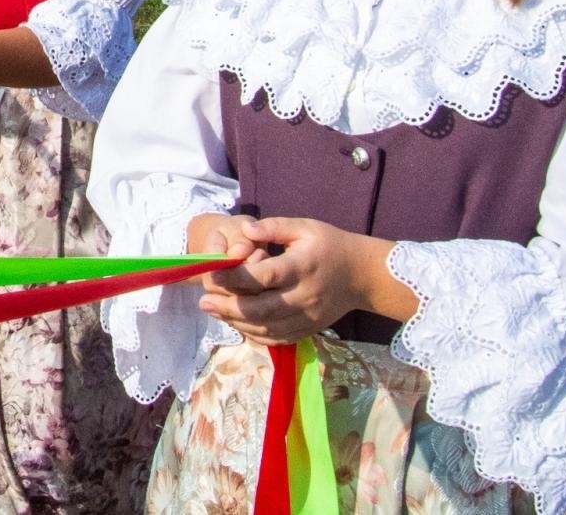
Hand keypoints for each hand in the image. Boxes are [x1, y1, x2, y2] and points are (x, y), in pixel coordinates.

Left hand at [196, 216, 401, 345]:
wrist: (362, 276)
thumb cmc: (330, 245)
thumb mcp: (305, 227)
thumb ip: (274, 227)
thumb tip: (244, 229)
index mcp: (302, 266)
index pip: (264, 276)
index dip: (236, 276)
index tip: (212, 272)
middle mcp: (304, 295)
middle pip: (261, 309)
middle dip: (229, 308)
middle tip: (203, 302)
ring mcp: (307, 317)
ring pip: (267, 328)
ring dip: (237, 322)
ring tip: (214, 311)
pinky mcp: (308, 329)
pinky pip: (277, 338)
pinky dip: (254, 334)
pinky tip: (237, 324)